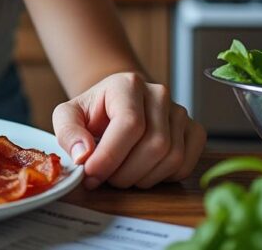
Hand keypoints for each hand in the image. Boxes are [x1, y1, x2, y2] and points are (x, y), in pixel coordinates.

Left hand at [51, 72, 204, 189]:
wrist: (114, 106)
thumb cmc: (92, 112)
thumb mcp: (68, 116)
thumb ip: (68, 132)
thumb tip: (83, 155)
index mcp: (127, 85)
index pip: (130, 124)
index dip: (110, 156)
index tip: (91, 174)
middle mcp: (159, 94)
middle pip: (155, 144)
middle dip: (125, 172)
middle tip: (104, 178)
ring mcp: (180, 112)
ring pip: (172, 157)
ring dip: (142, 178)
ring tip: (120, 175)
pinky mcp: (193, 130)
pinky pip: (186, 165)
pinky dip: (163, 178)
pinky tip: (142, 172)